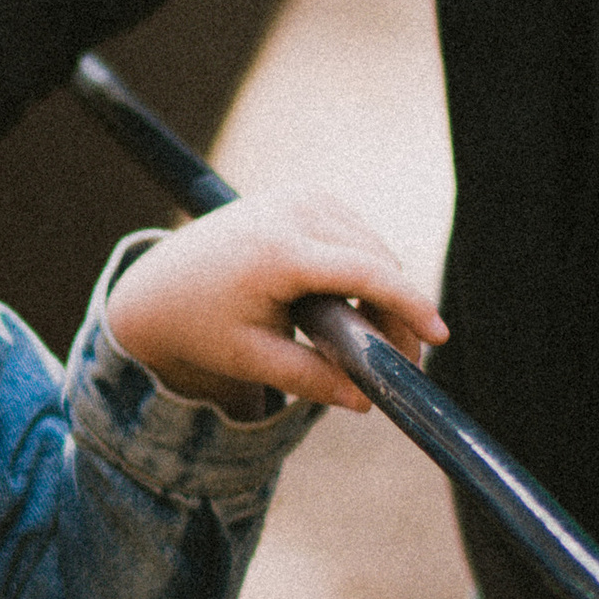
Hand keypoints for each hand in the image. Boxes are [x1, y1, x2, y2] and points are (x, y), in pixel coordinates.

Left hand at [102, 189, 446, 414]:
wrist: (159, 285)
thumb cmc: (201, 326)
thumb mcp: (250, 358)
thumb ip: (309, 379)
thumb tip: (366, 401)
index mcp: (277, 250)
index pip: (365, 273)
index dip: (409, 305)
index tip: (439, 335)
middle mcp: (294, 210)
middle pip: (377, 260)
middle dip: (398, 312)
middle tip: (403, 364)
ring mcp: (302, 197)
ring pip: (373, 247)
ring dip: (384, 292)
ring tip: (380, 343)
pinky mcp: (307, 197)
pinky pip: (357, 236)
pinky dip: (366, 270)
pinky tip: (360, 309)